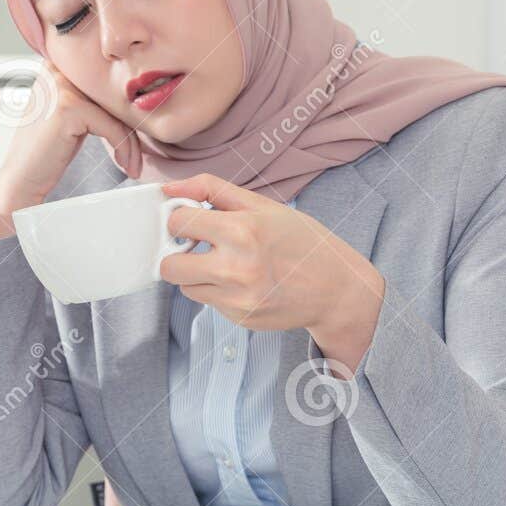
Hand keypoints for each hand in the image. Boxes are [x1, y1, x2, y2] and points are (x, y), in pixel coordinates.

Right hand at [0, 60, 143, 239]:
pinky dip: (124, 147)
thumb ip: (90, 97)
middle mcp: (56, 70)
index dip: (123, 108)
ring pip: (115, 111)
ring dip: (131, 141)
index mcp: (55, 65)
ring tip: (131, 163)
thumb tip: (134, 94)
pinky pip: (112, 126)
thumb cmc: (46, 150)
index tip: (135, 136)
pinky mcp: (69, 107)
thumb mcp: (69, 113)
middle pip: (111, 94)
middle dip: (130, 125)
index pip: (104, 82)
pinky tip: (126, 164)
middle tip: (136, 152)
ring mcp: (60, 86)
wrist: (21, 179)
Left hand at [158, 174, 385, 374]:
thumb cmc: (301, 241)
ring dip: (195, 275)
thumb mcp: (262, 205)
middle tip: (197, 247)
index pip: (178, 223)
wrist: (337, 289)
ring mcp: (237, 298)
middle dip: (177, 254)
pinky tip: (242, 282)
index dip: (180, 219)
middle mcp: (237, 268)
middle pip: (169, 266)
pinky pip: (206, 302)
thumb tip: (168, 187)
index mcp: (242, 231)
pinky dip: (216, 291)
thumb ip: (211, 189)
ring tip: (224, 264)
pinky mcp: (239, 318)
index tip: (191, 221)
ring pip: (184, 287)